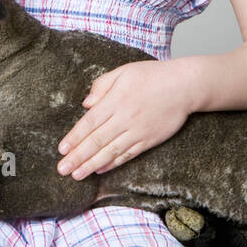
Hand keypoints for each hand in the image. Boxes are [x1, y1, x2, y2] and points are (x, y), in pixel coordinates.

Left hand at [56, 59, 196, 180]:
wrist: (184, 86)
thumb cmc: (152, 75)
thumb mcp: (123, 71)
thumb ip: (102, 85)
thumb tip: (86, 104)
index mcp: (115, 100)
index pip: (89, 123)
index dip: (75, 138)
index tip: (61, 150)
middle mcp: (124, 118)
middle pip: (96, 141)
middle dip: (78, 157)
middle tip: (62, 170)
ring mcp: (137, 132)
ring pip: (110, 152)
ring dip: (91, 165)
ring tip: (76, 175)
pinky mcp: (149, 140)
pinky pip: (127, 155)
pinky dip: (113, 164)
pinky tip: (100, 170)